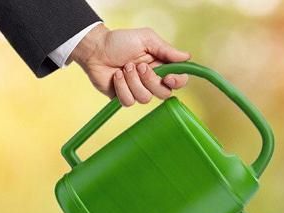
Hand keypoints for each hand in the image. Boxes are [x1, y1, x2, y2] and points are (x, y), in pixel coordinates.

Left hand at [70, 25, 189, 106]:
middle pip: (163, 93)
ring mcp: (138, 90)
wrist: (96, 49)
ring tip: (124, 68)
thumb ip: (166, 49)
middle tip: (138, 66)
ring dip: (133, 81)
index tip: (168, 77)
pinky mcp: (124, 98)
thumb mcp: (146, 39)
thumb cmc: (120, 41)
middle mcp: (152, 80)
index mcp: (160, 66)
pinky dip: (121, 87)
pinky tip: (116, 76)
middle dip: (150, 80)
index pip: (178, 81)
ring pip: (145, 99)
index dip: (177, 82)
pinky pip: (129, 101)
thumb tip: (187, 56)